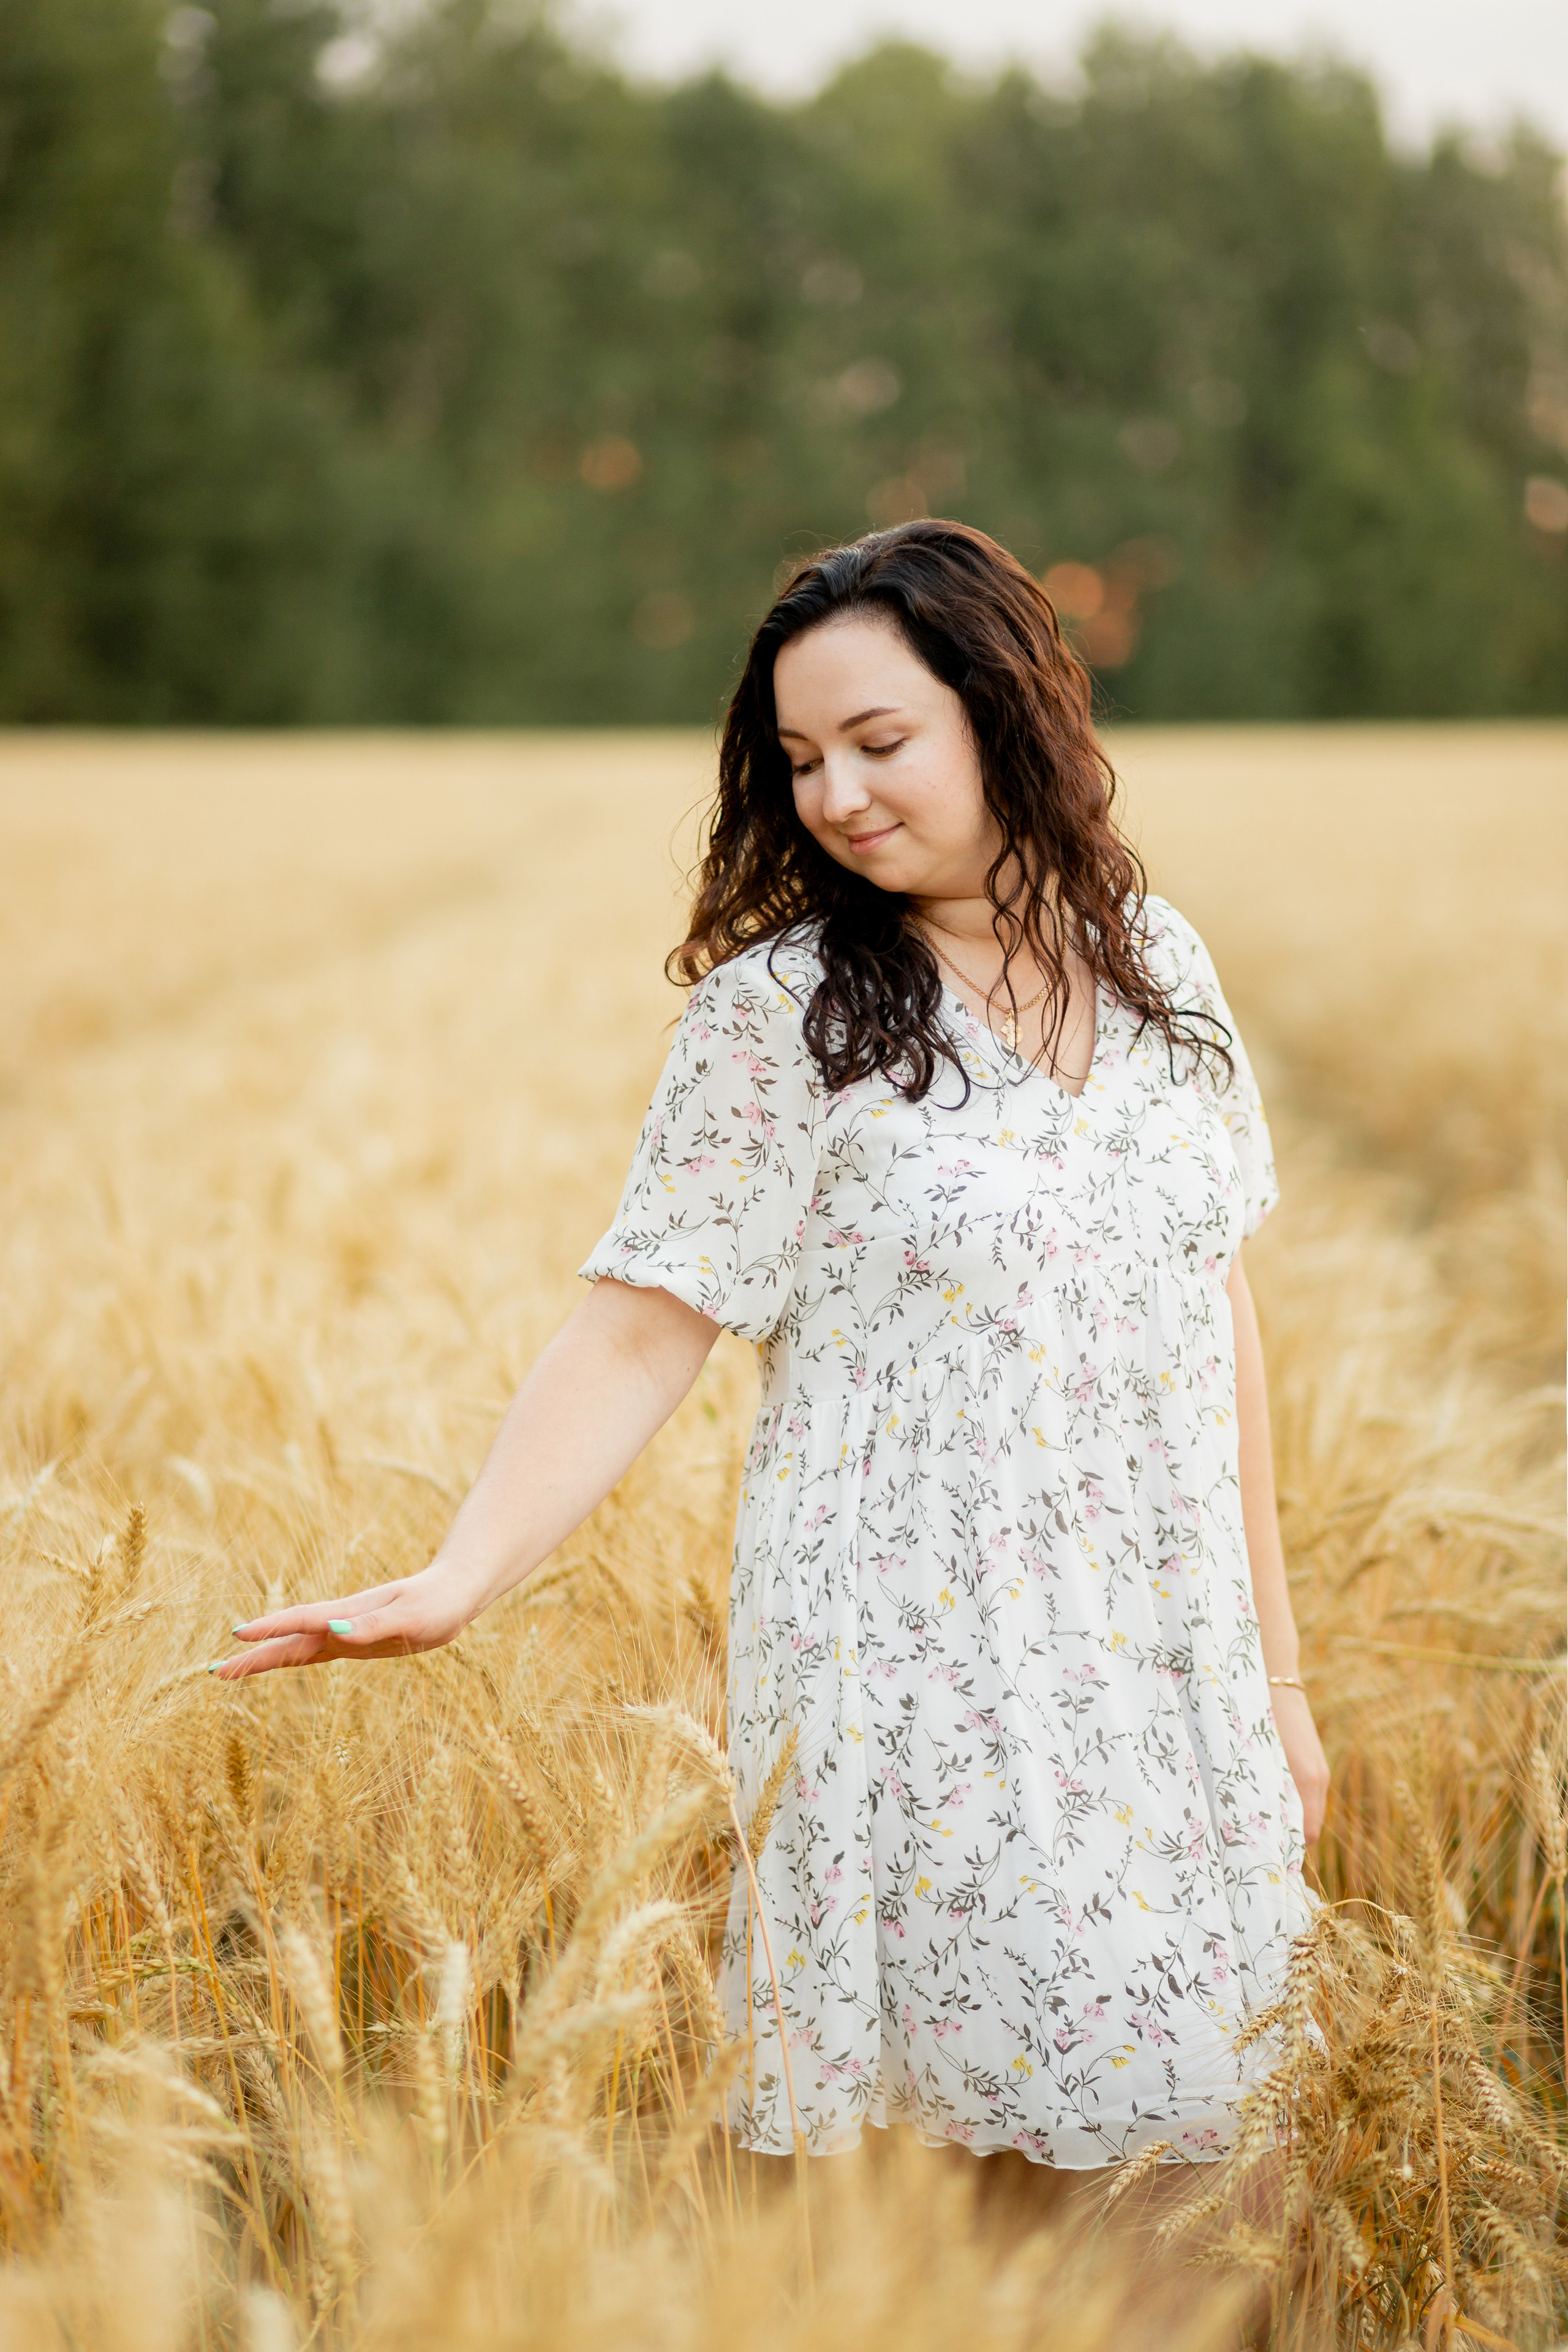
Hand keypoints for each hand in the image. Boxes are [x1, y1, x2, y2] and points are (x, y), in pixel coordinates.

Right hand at [213, 1560, 475, 1678]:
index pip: (301, 1623)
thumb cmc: (437, 1603)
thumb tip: (333, 1632)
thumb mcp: (410, 1617)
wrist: (455, 1593)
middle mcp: (340, 1623)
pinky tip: (277, 1660)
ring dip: (264, 1657)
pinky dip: (289, 1656)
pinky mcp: (355, 1641)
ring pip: (296, 1646)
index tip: (238, 1637)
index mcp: (348, 1615)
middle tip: (215, 1671)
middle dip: (253, 1655)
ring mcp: (345, 1632)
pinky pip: (313, 1651)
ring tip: (230, 1670)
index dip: (270, 1631)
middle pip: (289, 1641)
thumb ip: (373, 1625)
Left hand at [1270, 1686, 1329, 1840]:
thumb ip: (1261, 1792)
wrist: (1276, 1680)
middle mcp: (1319, 1778)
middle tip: (1259, 1843)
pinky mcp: (1315, 1760)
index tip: (1265, 1855)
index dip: (1287, 1848)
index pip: (1306, 1834)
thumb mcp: (1257, 1759)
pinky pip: (1309, 1794)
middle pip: (1309, 1825)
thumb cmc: (1260, 1718)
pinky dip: (1294, 1802)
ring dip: (1290, 1818)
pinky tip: (1271, 1797)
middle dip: (1288, 1836)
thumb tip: (1259, 1825)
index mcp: (1306, 1781)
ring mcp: (1319, 1769)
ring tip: (1262, 1823)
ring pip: (1309, 1809)